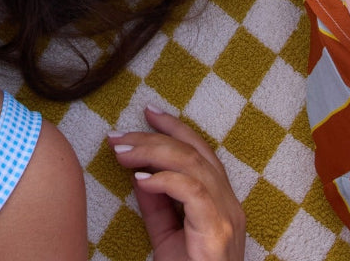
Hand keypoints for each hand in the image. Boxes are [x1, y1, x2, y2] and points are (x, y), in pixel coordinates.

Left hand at [109, 105, 244, 260]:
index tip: (148, 113)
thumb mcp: (167, 235)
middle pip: (194, 151)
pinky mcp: (218, 230)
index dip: (175, 128)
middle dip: (154, 136)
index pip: (200, 151)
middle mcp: (229, 202)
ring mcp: (227, 215)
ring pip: (192, 164)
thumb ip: (157, 204)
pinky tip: (140, 180)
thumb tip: (139, 173)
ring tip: (122, 153)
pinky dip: (164, 180)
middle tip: (120, 136)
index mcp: (221, 199)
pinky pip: (192, 191)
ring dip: (152, 152)